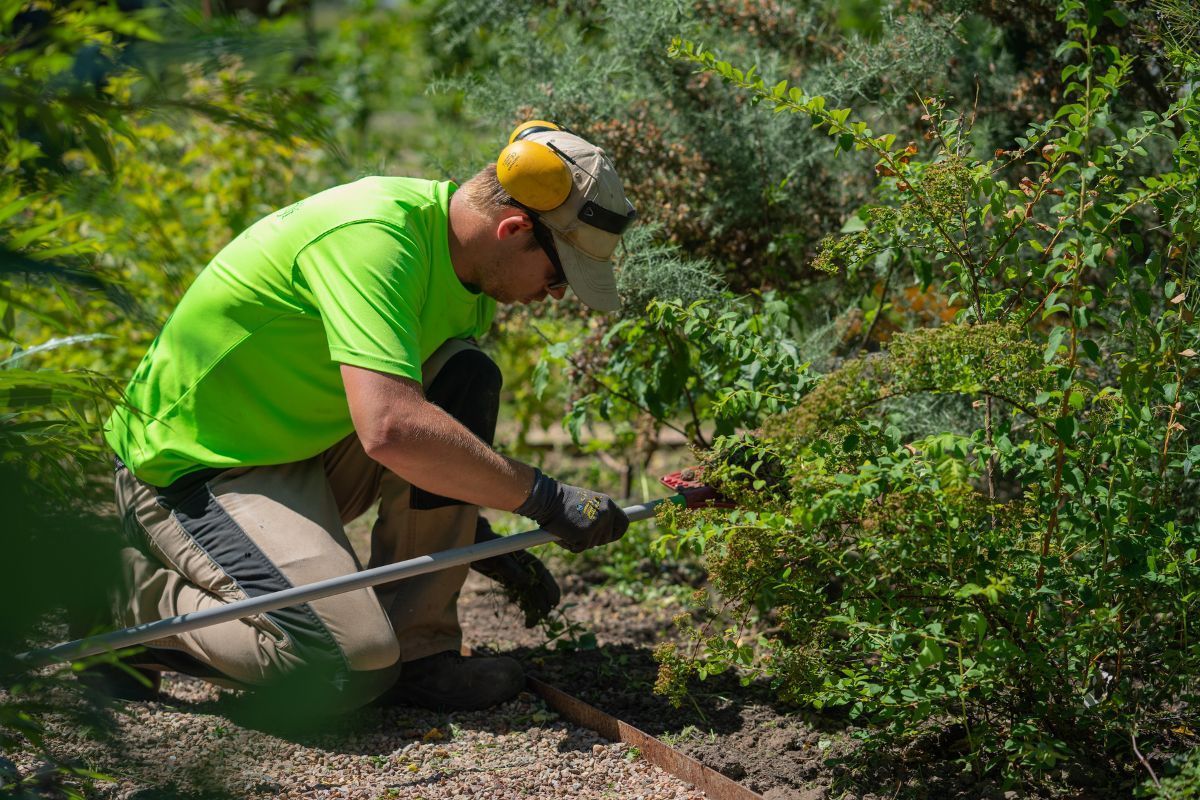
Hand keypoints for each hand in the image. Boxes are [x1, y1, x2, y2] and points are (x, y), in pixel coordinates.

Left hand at [470, 517, 560, 626]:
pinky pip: (521, 596)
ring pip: (531, 594)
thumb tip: (528, 580)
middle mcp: (526, 568)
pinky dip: (525, 607)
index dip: (550, 589)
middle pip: (539, 587)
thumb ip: (511, 568)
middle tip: (542, 618)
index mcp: (526, 559)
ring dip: (534, 609)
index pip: (543, 575)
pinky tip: (526, 619)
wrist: (472, 546)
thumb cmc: (484, 548)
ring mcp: (519, 576)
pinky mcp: (511, 582)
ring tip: (530, 625)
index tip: (554, 603)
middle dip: (543, 603)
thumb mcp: (496, 558)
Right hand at [513, 469, 628, 552]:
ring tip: (567, 527)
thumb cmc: (562, 500)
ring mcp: (596, 526)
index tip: (609, 537)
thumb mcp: (586, 502)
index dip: (616, 533)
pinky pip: (578, 548)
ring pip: (592, 544)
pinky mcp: (585, 536)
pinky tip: (562, 532)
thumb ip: (597, 514)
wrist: (547, 498)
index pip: (623, 524)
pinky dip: (569, 544)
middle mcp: (606, 514)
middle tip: (578, 531)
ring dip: (579, 541)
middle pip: (607, 538)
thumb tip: (603, 532)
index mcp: (607, 504)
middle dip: (594, 539)